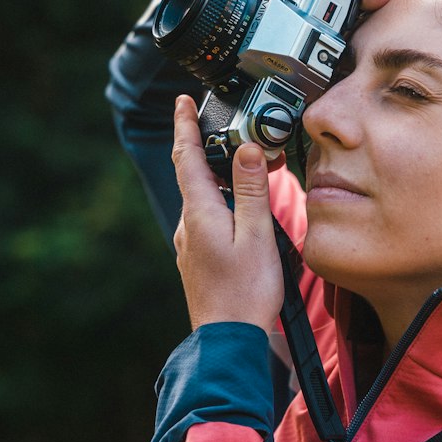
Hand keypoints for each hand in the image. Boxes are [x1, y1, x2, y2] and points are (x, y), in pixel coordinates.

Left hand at [172, 95, 283, 332]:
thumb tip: (246, 149)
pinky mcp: (198, 260)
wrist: (229, 340)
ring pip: (202, 199)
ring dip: (219, 179)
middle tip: (232, 131)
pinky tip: (241, 212)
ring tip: (247, 169)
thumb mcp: (257, 235)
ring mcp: (191, 245)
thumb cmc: (246, 292)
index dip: (185, 126)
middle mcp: (188, 225)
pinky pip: (208, 220)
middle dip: (209, 149)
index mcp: (200, 213)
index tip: (184, 101)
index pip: (186, 157)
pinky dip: (222, 204)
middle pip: (193, 175)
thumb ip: (252, 190)